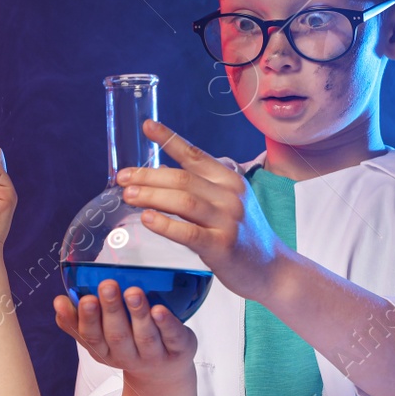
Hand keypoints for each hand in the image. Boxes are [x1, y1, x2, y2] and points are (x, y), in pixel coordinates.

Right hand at [53, 278, 197, 382]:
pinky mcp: (178, 350)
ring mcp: (154, 356)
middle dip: (111, 310)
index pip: (91, 337)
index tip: (82, 299)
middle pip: (117, 335)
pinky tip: (160, 310)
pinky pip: (172, 337)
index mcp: (104, 351)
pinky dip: (167, 324)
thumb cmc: (128, 345)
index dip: (84, 320)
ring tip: (133, 292)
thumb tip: (59, 303)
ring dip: (138, 314)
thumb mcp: (100, 339)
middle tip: (107, 285)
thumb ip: (77, 322)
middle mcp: (127, 356)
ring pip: (145, 336)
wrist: (163, 374)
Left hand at [117, 118, 287, 303]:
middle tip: (122, 177)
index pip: (195, 154)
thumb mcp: (228, 203)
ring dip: (151, 195)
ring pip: (183, 200)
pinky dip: (164, 224)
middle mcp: (231, 195)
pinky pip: (188, 231)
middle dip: (148, 175)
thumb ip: (201, 188)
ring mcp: (228, 220)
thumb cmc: (243, 236)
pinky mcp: (222, 246)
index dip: (169, 138)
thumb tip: (161, 172)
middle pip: (182, 178)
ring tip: (127, 195)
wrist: (272, 269)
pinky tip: (146, 219)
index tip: (147, 126)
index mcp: (230, 180)